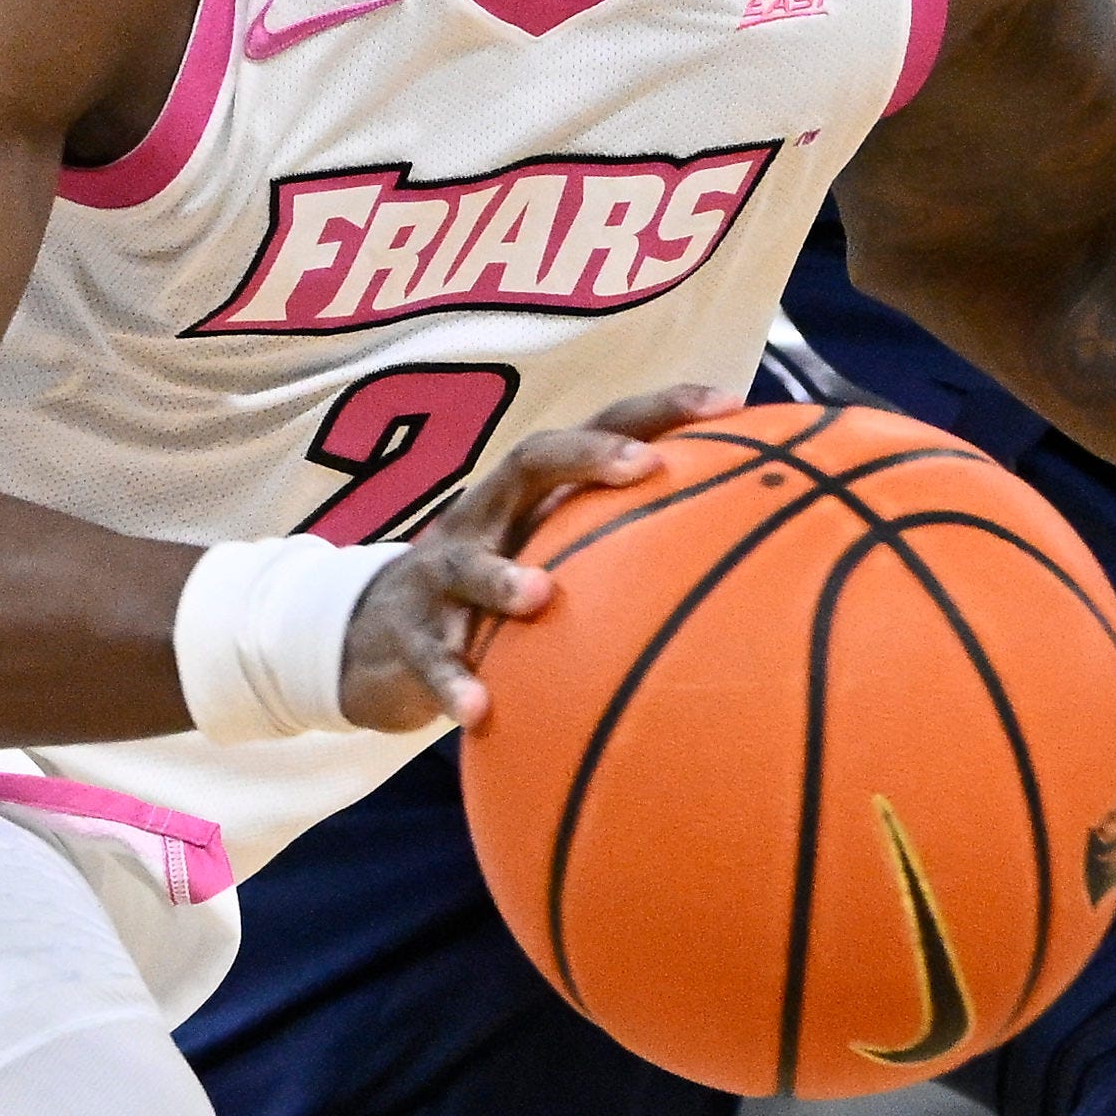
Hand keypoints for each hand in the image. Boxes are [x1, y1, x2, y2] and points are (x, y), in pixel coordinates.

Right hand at [341, 384, 731, 733]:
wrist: (368, 641)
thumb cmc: (489, 601)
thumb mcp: (548, 565)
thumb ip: (621, 558)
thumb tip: (748, 571)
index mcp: (530, 499)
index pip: (596, 433)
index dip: (659, 410)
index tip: (730, 402)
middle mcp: (486, 519)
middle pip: (530, 462)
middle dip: (587, 456)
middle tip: (643, 467)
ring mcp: (438, 575)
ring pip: (466, 563)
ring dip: (502, 576)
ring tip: (539, 596)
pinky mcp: (405, 636)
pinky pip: (427, 658)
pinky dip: (451, 683)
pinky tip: (479, 712)